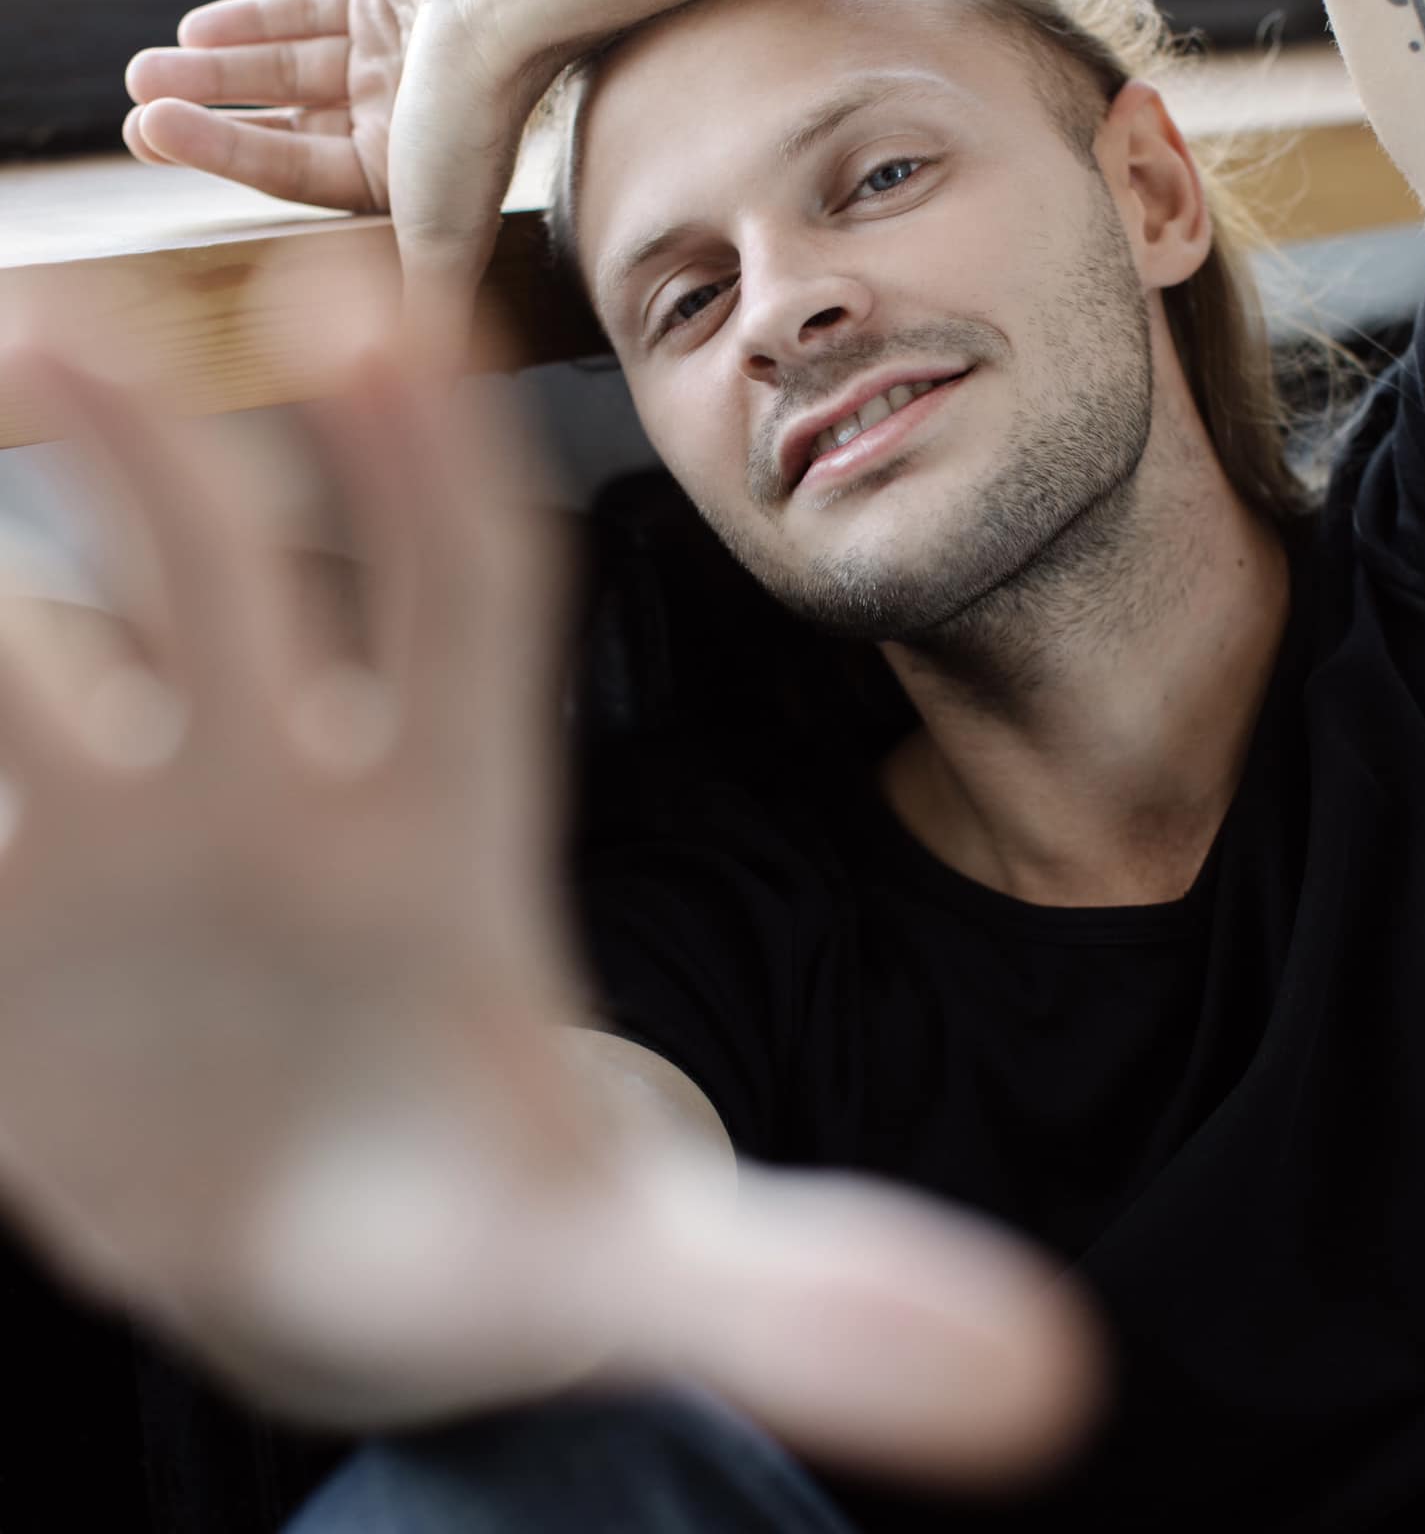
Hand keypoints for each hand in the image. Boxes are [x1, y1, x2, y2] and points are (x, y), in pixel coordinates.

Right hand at [0, 255, 1102, 1484]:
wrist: (326, 1271)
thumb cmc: (492, 1228)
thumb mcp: (631, 1265)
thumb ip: (802, 1297)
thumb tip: (1039, 1384)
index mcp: (447, 841)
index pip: (462, 615)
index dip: (427, 475)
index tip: (380, 323)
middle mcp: (282, 800)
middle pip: (229, 586)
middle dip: (154, 462)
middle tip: (64, 329)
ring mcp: (125, 851)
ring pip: (41, 658)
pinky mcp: (12, 923)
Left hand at [123, 0, 568, 360]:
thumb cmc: (474, 115)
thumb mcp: (442, 234)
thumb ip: (424, 308)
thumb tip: (420, 386)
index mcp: (410, 181)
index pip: (296, 175)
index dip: (221, 157)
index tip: (150, 135)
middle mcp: (402, 122)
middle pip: (285, 127)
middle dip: (209, 124)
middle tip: (134, 121)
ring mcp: (394, 55)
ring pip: (287, 68)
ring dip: (215, 71)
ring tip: (142, 69)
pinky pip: (311, 11)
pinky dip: (256, 20)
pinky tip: (197, 29)